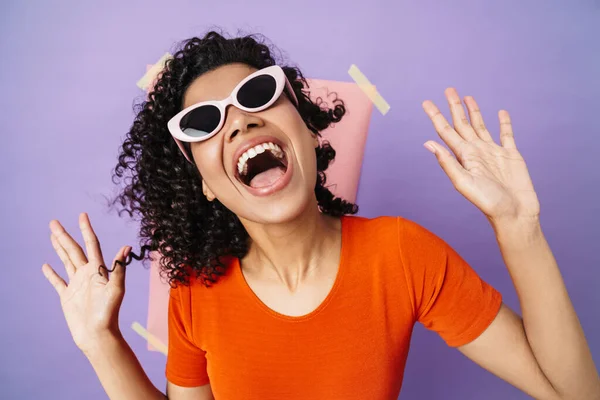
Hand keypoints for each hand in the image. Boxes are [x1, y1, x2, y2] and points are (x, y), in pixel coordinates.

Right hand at [42, 212, 130, 355]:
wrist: (98, 334)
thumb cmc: (109, 312)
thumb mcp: (116, 288)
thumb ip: (119, 267)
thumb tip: (127, 247)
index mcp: (98, 269)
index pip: (92, 244)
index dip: (86, 230)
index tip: (82, 215)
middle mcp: (87, 274)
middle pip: (74, 250)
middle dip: (64, 236)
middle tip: (53, 222)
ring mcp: (77, 284)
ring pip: (66, 261)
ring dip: (59, 248)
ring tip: (52, 235)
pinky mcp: (68, 296)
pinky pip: (58, 282)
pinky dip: (51, 274)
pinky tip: (46, 266)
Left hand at [421, 88, 539, 223]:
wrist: (514, 215)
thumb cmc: (488, 203)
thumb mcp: (464, 182)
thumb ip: (447, 162)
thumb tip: (428, 143)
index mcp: (463, 156)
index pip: (446, 132)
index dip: (436, 116)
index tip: (426, 102)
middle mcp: (476, 151)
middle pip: (462, 124)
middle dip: (454, 107)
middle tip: (448, 89)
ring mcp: (494, 152)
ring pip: (481, 126)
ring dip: (474, 111)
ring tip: (467, 97)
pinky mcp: (512, 155)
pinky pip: (507, 134)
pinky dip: (504, 123)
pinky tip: (501, 112)